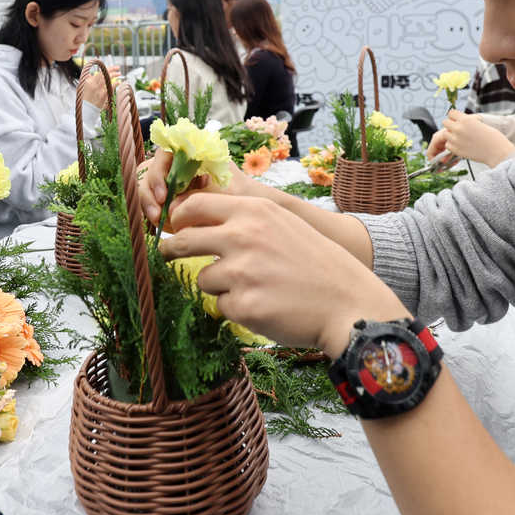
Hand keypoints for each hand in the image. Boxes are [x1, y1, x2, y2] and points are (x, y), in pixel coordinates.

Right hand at [79, 65, 121, 108]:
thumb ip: (86, 81)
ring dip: (114, 74)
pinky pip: (109, 87)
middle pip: (103, 73)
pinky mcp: (102, 96)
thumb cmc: (84, 101)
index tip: (112, 68)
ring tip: (119, 73)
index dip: (107, 69)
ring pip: (106, 78)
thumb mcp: (82, 90)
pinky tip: (118, 82)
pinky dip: (114, 84)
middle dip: (112, 69)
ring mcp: (97, 90)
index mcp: (88, 82)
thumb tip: (90, 75)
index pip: (99, 73)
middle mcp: (92, 85)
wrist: (84, 112)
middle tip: (118, 67)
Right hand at [140, 149, 249, 225]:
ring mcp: (171, 179)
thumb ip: (199, 196)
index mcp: (192, 152)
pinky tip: (159, 225)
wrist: (250, 204)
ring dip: (147, 203)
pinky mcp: (168, 197)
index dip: (158, 174)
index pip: (164, 154)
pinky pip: (152, 201)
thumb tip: (171, 206)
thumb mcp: (224, 193)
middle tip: (156, 215)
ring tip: (157, 221)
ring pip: (146, 185)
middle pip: (148, 169)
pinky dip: (152, 212)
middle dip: (148, 192)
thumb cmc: (241, 192)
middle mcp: (178, 162)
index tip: (164, 196)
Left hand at [161, 194, 406, 356]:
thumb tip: (197, 223)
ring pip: (203, 279)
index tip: (174, 228)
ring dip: (219, 286)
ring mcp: (241, 272)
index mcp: (254, 211)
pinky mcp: (243, 306)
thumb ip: (245, 221)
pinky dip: (237, 309)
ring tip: (255, 288)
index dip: (179, 218)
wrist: (347, 302)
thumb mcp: (283, 225)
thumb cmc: (316, 263)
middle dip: (171, 251)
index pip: (196, 205)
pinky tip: (265, 306)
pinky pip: (221, 306)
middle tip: (166, 256)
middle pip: (184, 241)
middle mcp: (243, 236)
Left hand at [432, 110, 514, 168]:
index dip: (454, 117)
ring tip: (461, 140)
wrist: (497, 152)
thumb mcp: (479, 123)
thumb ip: (467, 122)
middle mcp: (459, 128)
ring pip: (445, 134)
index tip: (459, 122)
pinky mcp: (456, 150)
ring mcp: (456, 139)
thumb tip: (458, 122)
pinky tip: (461, 146)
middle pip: (445, 122)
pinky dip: (452, 146)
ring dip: (451, 136)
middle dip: (450, 126)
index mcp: (466, 119)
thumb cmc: (492, 137)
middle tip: (458, 131)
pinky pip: (447, 145)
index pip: (451, 113)